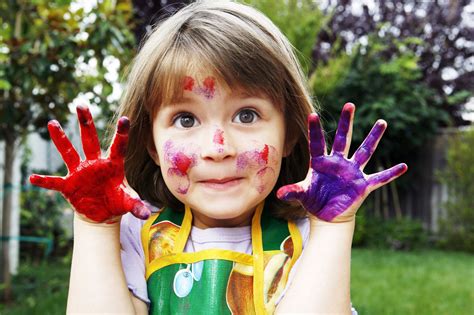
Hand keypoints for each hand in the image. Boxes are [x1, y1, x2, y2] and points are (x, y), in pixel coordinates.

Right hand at [30, 105, 150, 222]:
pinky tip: (33, 178)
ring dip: (61, 139)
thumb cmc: (116, 201)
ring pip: (69, 152)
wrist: (102, 212)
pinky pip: (55, 182)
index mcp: (113, 165)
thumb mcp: (127, 203)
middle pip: (90, 140)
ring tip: (53, 123)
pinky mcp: (69, 185)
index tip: (125, 119)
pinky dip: (45, 181)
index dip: (122, 133)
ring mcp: (80, 172)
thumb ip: (136, 205)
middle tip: (81, 104)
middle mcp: (95, 164)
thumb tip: (145, 215)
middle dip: (86, 123)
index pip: (118, 146)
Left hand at [277, 103, 406, 221]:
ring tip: (382, 122)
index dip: (315, 130)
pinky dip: (391, 173)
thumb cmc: (314, 201)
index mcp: (321, 163)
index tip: (312, 114)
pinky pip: (379, 178)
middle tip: (349, 104)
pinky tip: (404, 166)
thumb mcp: (302, 195)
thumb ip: (292, 192)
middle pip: (343, 139)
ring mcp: (352, 172)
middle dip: (346, 122)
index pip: (317, 143)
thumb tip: (279, 194)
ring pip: (364, 151)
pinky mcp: (362, 185)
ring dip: (373, 137)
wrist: (327, 216)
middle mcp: (338, 163)